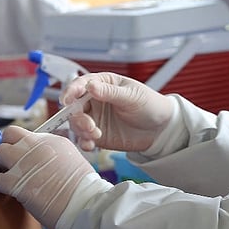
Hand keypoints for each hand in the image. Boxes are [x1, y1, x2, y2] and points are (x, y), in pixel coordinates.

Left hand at [0, 126, 112, 228]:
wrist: (84, 204)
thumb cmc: (82, 188)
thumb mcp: (71, 159)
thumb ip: (53, 153)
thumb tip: (40, 158)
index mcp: (51, 140)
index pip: (25, 134)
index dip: (22, 145)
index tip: (24, 158)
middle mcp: (36, 146)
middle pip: (8, 135)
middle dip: (8, 148)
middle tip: (13, 164)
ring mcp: (24, 162)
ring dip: (3, 166)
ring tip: (11, 178)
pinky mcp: (16, 182)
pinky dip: (0, 186)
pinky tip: (10, 192)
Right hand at [60, 72, 175, 151]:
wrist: (160, 129)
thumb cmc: (149, 105)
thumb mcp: (132, 96)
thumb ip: (110, 93)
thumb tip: (90, 86)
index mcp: (102, 84)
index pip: (81, 84)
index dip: (71, 91)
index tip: (67, 100)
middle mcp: (94, 100)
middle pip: (74, 106)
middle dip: (77, 116)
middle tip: (89, 125)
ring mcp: (94, 118)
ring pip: (76, 123)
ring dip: (81, 130)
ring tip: (96, 135)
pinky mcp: (97, 135)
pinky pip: (83, 138)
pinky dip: (84, 142)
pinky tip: (91, 145)